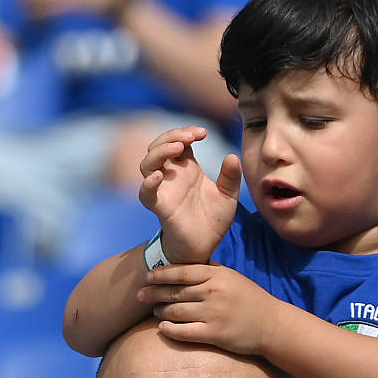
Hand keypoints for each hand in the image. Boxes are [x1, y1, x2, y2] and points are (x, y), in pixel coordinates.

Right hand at [139, 126, 240, 262]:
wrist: (204, 246)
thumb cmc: (213, 220)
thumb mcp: (228, 195)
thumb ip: (231, 177)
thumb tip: (232, 156)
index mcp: (187, 168)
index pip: (178, 140)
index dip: (186, 132)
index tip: (202, 133)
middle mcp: (171, 175)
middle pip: (159, 146)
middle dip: (172, 135)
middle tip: (190, 137)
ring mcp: (163, 190)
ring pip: (147, 163)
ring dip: (160, 151)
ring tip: (178, 148)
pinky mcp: (159, 207)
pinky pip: (146, 193)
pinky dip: (148, 183)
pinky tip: (158, 176)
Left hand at [143, 265, 287, 355]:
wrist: (271, 324)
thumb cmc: (250, 300)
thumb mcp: (232, 277)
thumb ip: (210, 270)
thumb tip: (185, 264)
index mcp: (217, 275)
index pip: (181, 272)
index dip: (161, 274)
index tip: (147, 277)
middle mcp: (213, 292)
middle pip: (174, 291)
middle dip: (153, 293)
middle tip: (140, 295)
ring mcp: (213, 314)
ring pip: (175, 311)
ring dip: (160, 312)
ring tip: (154, 312)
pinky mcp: (214, 334)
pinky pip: (183, 332)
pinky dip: (169, 330)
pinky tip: (162, 328)